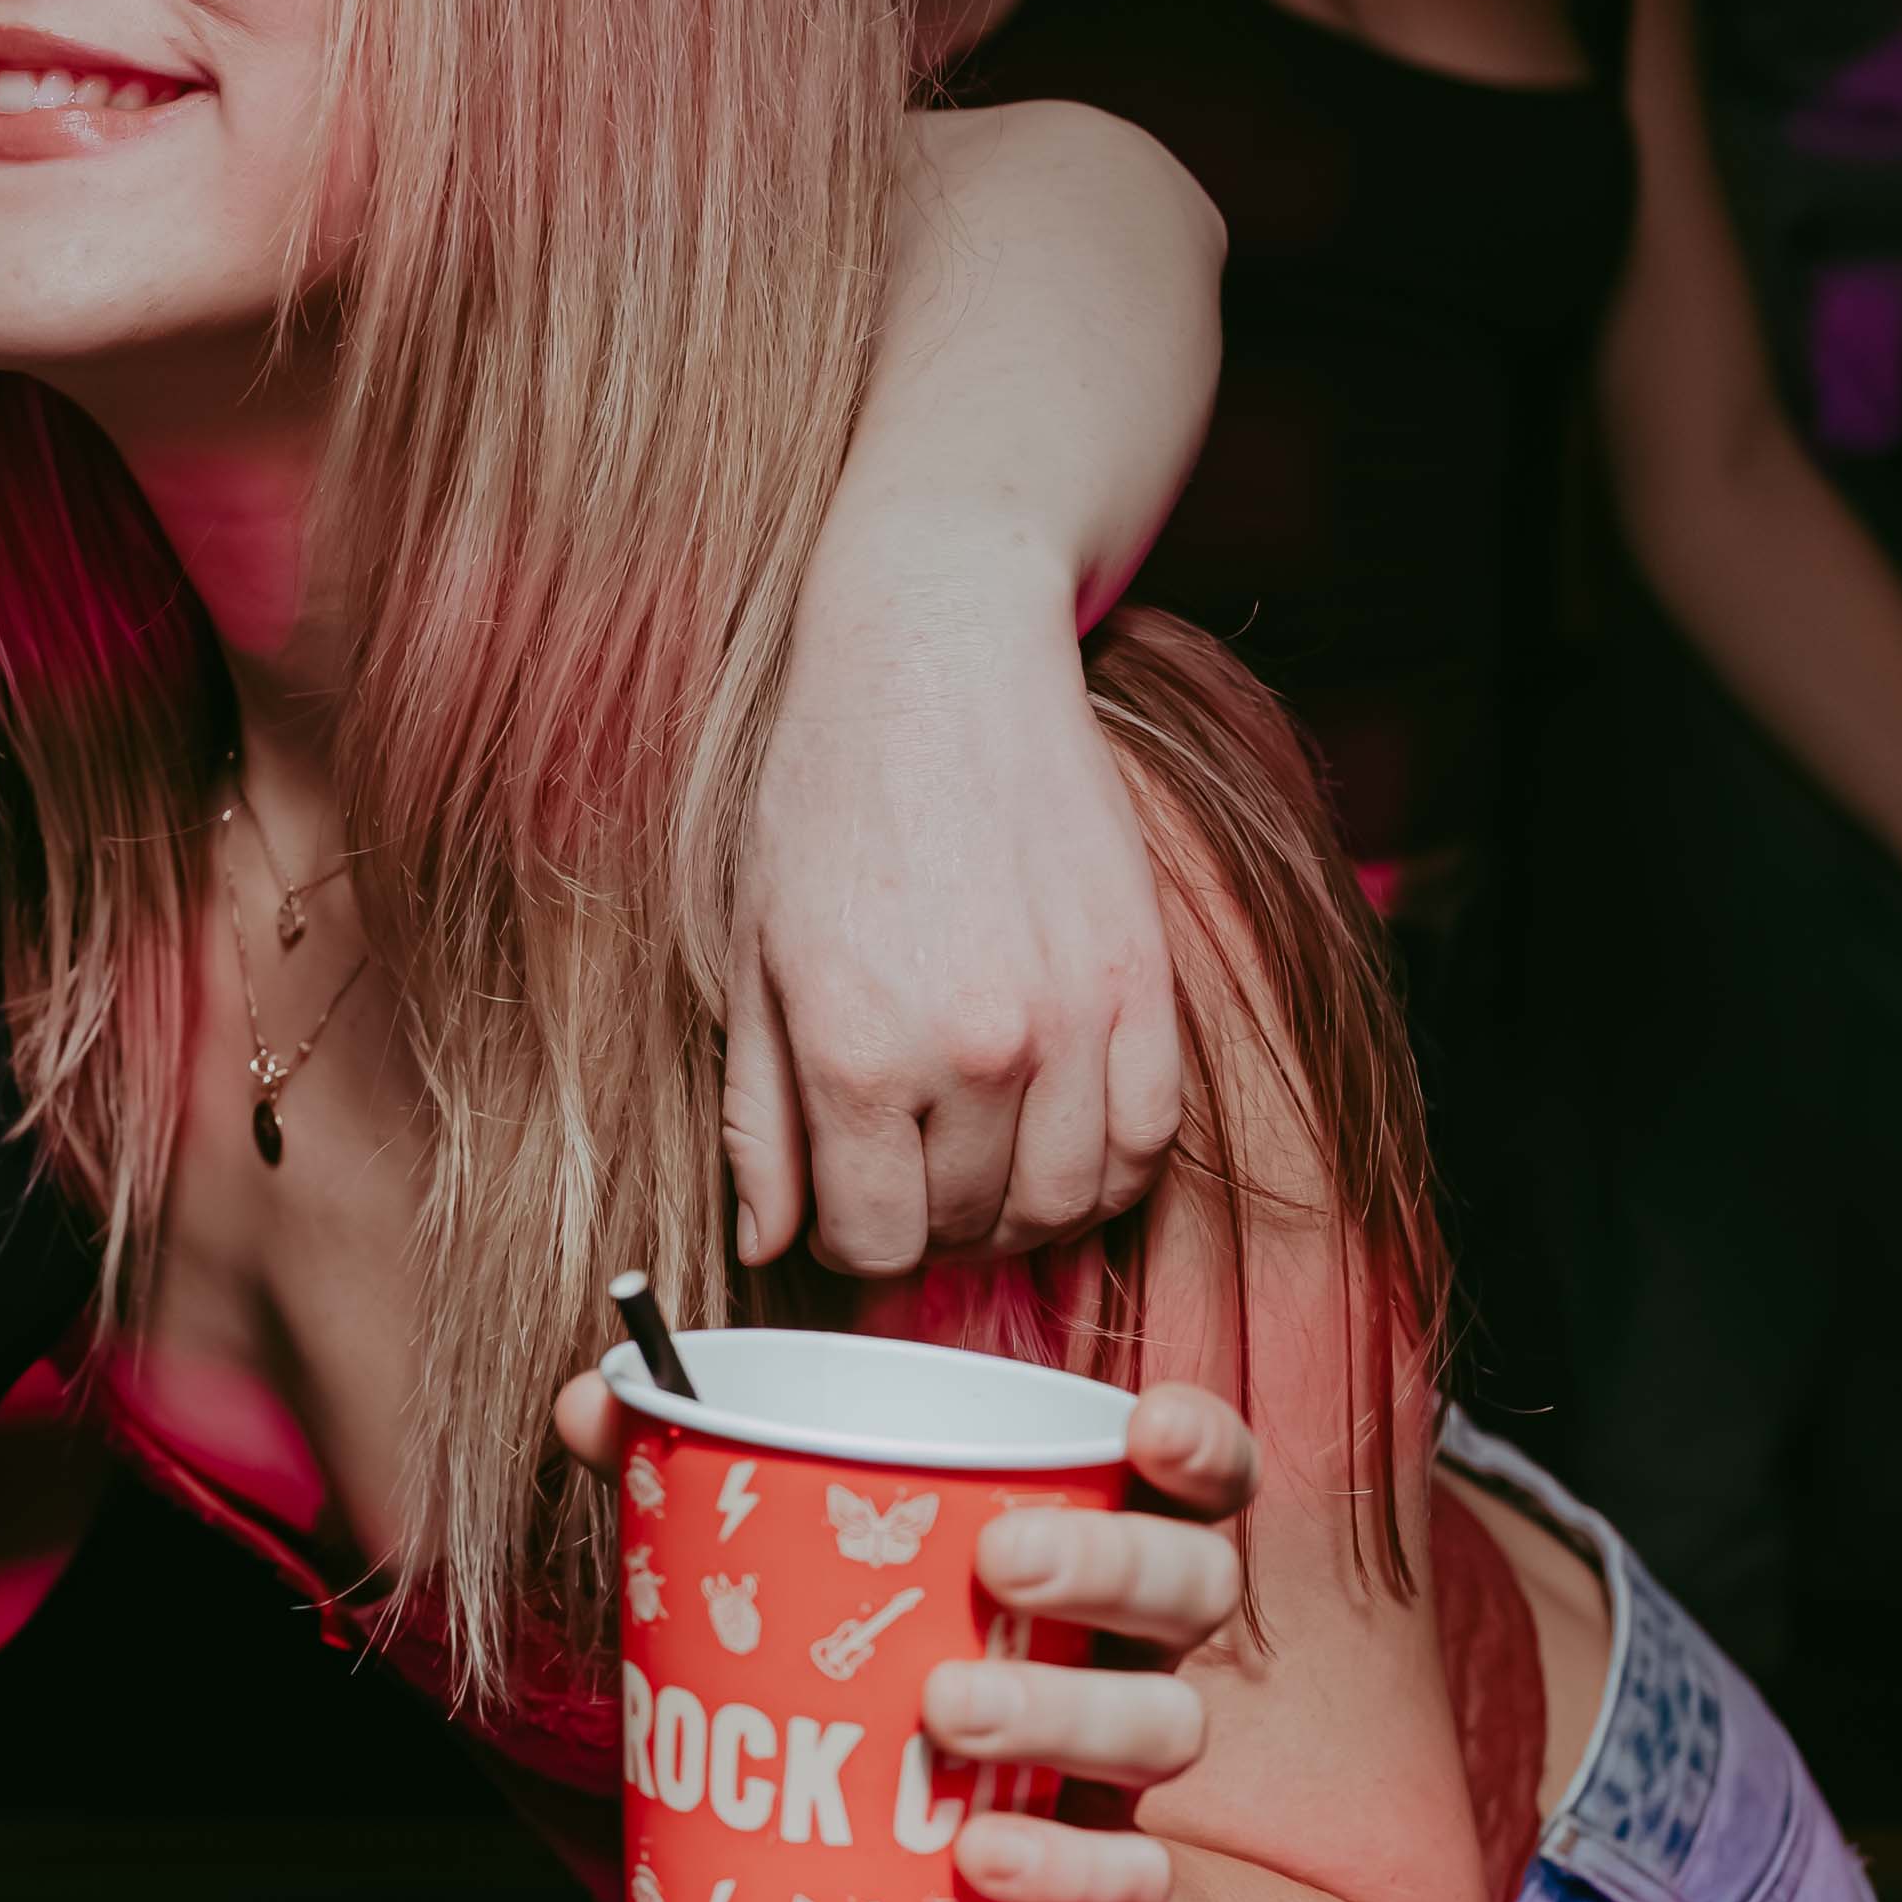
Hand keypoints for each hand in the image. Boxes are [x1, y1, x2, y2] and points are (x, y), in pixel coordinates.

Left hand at [554, 1373, 1252, 1901]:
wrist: (887, 1870)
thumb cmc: (859, 1671)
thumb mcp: (787, 1569)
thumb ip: (701, 1478)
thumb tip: (591, 1401)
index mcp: (1090, 1547)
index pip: (1197, 1483)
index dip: (1201, 1446)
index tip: (1145, 1428)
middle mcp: (1134, 1646)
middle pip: (1192, 1587)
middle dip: (1112, 1566)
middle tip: (1003, 1564)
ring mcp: (1126, 1769)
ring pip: (1167, 1726)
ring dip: (1067, 1712)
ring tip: (947, 1710)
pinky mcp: (1099, 1878)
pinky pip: (1131, 1882)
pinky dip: (1067, 1869)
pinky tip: (982, 1857)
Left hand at [730, 566, 1186, 1277]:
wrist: (938, 659)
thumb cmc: (826, 796)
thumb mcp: (754, 957)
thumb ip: (761, 1116)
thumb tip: (767, 1241)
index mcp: (859, 1054)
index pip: (873, 1242)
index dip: (848, 1239)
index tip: (841, 1204)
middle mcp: (976, 1053)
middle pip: (969, 1229)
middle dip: (926, 1219)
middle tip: (904, 1169)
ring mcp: (1076, 1022)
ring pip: (1065, 1203)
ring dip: (1018, 1208)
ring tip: (977, 1162)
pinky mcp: (1145, 984)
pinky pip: (1148, 1140)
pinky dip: (1105, 1165)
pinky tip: (1056, 1134)